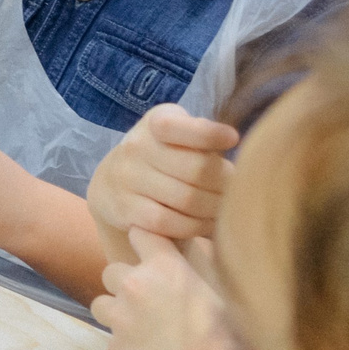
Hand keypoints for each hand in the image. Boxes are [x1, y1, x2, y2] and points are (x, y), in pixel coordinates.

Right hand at [88, 105, 237, 255]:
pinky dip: (194, 226)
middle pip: (197, 169)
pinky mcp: (124, 208)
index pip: (176, 126)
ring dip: (214, 209)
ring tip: (223, 209)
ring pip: (186, 199)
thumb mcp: (180, 135)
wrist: (113, 185)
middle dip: (225, 184)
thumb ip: (202, 134)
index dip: (208, 134)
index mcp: (156, 122)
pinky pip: (168, 222)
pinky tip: (205, 224)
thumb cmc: (164, 157)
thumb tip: (229, 139)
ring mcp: (126, 179)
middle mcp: (136, 147)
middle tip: (235, 190)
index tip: (232, 139)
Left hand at [95, 228, 232, 349]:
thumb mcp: (225, 290)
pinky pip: (111, 343)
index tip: (148, 249)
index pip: (141, 235)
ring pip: (101, 305)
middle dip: (126, 283)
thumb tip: (201, 256)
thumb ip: (202, 270)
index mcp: (165, 267)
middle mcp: (135, 286)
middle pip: (112, 272)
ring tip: (142, 329)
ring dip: (117, 313)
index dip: (144, 241)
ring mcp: (120, 319)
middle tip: (149, 301)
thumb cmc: (239, 337)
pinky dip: (125, 349)